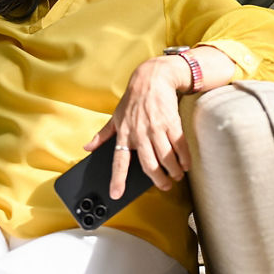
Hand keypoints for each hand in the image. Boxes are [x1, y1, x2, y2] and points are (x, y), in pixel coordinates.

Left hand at [85, 56, 192, 197]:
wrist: (152, 78)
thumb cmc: (133, 99)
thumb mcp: (115, 116)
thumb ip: (103, 135)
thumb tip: (88, 148)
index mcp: (124, 134)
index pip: (119, 161)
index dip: (117, 179)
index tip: (116, 194)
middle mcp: (140, 134)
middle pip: (149, 164)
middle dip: (158, 180)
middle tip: (164, 186)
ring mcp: (157, 129)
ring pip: (166, 158)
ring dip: (173, 171)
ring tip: (176, 176)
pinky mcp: (171, 123)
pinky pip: (179, 146)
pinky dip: (184, 158)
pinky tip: (185, 164)